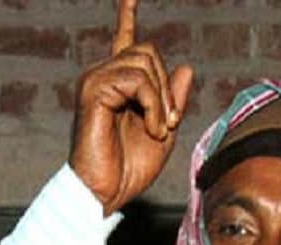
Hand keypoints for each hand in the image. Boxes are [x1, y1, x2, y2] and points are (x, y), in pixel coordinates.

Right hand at [69, 0, 193, 214]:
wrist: (108, 192)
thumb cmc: (131, 167)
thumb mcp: (164, 131)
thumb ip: (174, 100)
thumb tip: (186, 66)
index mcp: (121, 87)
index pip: (125, 43)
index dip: (127, 17)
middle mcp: (105, 77)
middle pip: (149, 51)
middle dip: (168, 87)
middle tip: (171, 121)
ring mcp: (97, 82)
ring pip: (145, 61)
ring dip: (162, 100)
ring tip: (159, 129)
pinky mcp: (94, 92)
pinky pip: (137, 80)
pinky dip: (154, 105)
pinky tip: (152, 129)